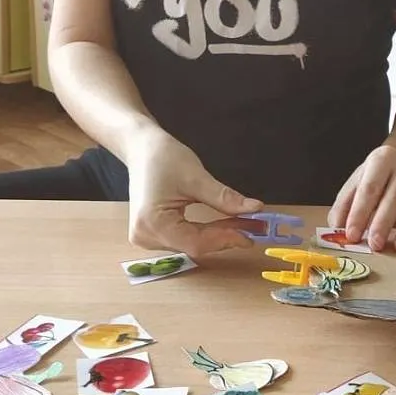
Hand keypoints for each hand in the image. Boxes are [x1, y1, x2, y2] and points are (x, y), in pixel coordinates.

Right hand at [126, 131, 263, 255]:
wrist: (140, 148)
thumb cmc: (163, 157)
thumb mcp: (197, 177)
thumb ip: (224, 198)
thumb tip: (254, 209)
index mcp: (152, 223)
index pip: (196, 243)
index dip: (226, 239)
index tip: (252, 233)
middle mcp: (146, 237)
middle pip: (194, 246)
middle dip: (225, 236)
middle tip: (254, 226)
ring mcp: (146, 237)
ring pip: (190, 244)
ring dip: (217, 235)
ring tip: (242, 224)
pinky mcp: (153, 233)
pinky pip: (184, 239)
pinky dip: (205, 232)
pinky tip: (223, 225)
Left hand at [329, 145, 395, 252]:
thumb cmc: (376, 177)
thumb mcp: (357, 183)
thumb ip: (345, 205)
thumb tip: (336, 229)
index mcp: (381, 160)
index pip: (369, 188)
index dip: (360, 213)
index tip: (352, 234)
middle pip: (394, 197)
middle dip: (383, 223)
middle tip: (375, 245)